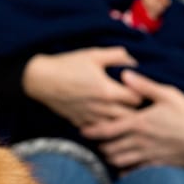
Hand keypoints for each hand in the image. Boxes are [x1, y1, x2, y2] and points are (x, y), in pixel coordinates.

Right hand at [22, 47, 141, 126]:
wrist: (40, 79)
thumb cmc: (67, 65)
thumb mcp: (93, 54)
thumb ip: (117, 55)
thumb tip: (134, 59)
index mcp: (107, 91)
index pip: (137, 99)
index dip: (142, 94)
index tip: (142, 89)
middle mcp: (101, 108)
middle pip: (130, 117)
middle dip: (136, 111)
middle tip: (136, 103)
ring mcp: (90, 118)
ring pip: (115, 127)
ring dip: (121, 121)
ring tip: (124, 113)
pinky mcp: (79, 122)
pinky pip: (98, 129)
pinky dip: (104, 126)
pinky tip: (104, 118)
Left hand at [81, 70, 183, 167]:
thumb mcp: (167, 94)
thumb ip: (143, 85)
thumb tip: (124, 74)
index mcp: (139, 123)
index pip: (107, 129)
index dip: (91, 130)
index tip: (82, 129)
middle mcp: (140, 141)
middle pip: (108, 148)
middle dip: (99, 145)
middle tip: (95, 139)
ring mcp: (147, 156)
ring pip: (118, 161)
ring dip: (109, 156)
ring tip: (107, 150)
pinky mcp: (156, 166)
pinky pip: (133, 173)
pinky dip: (123, 171)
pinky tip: (121, 165)